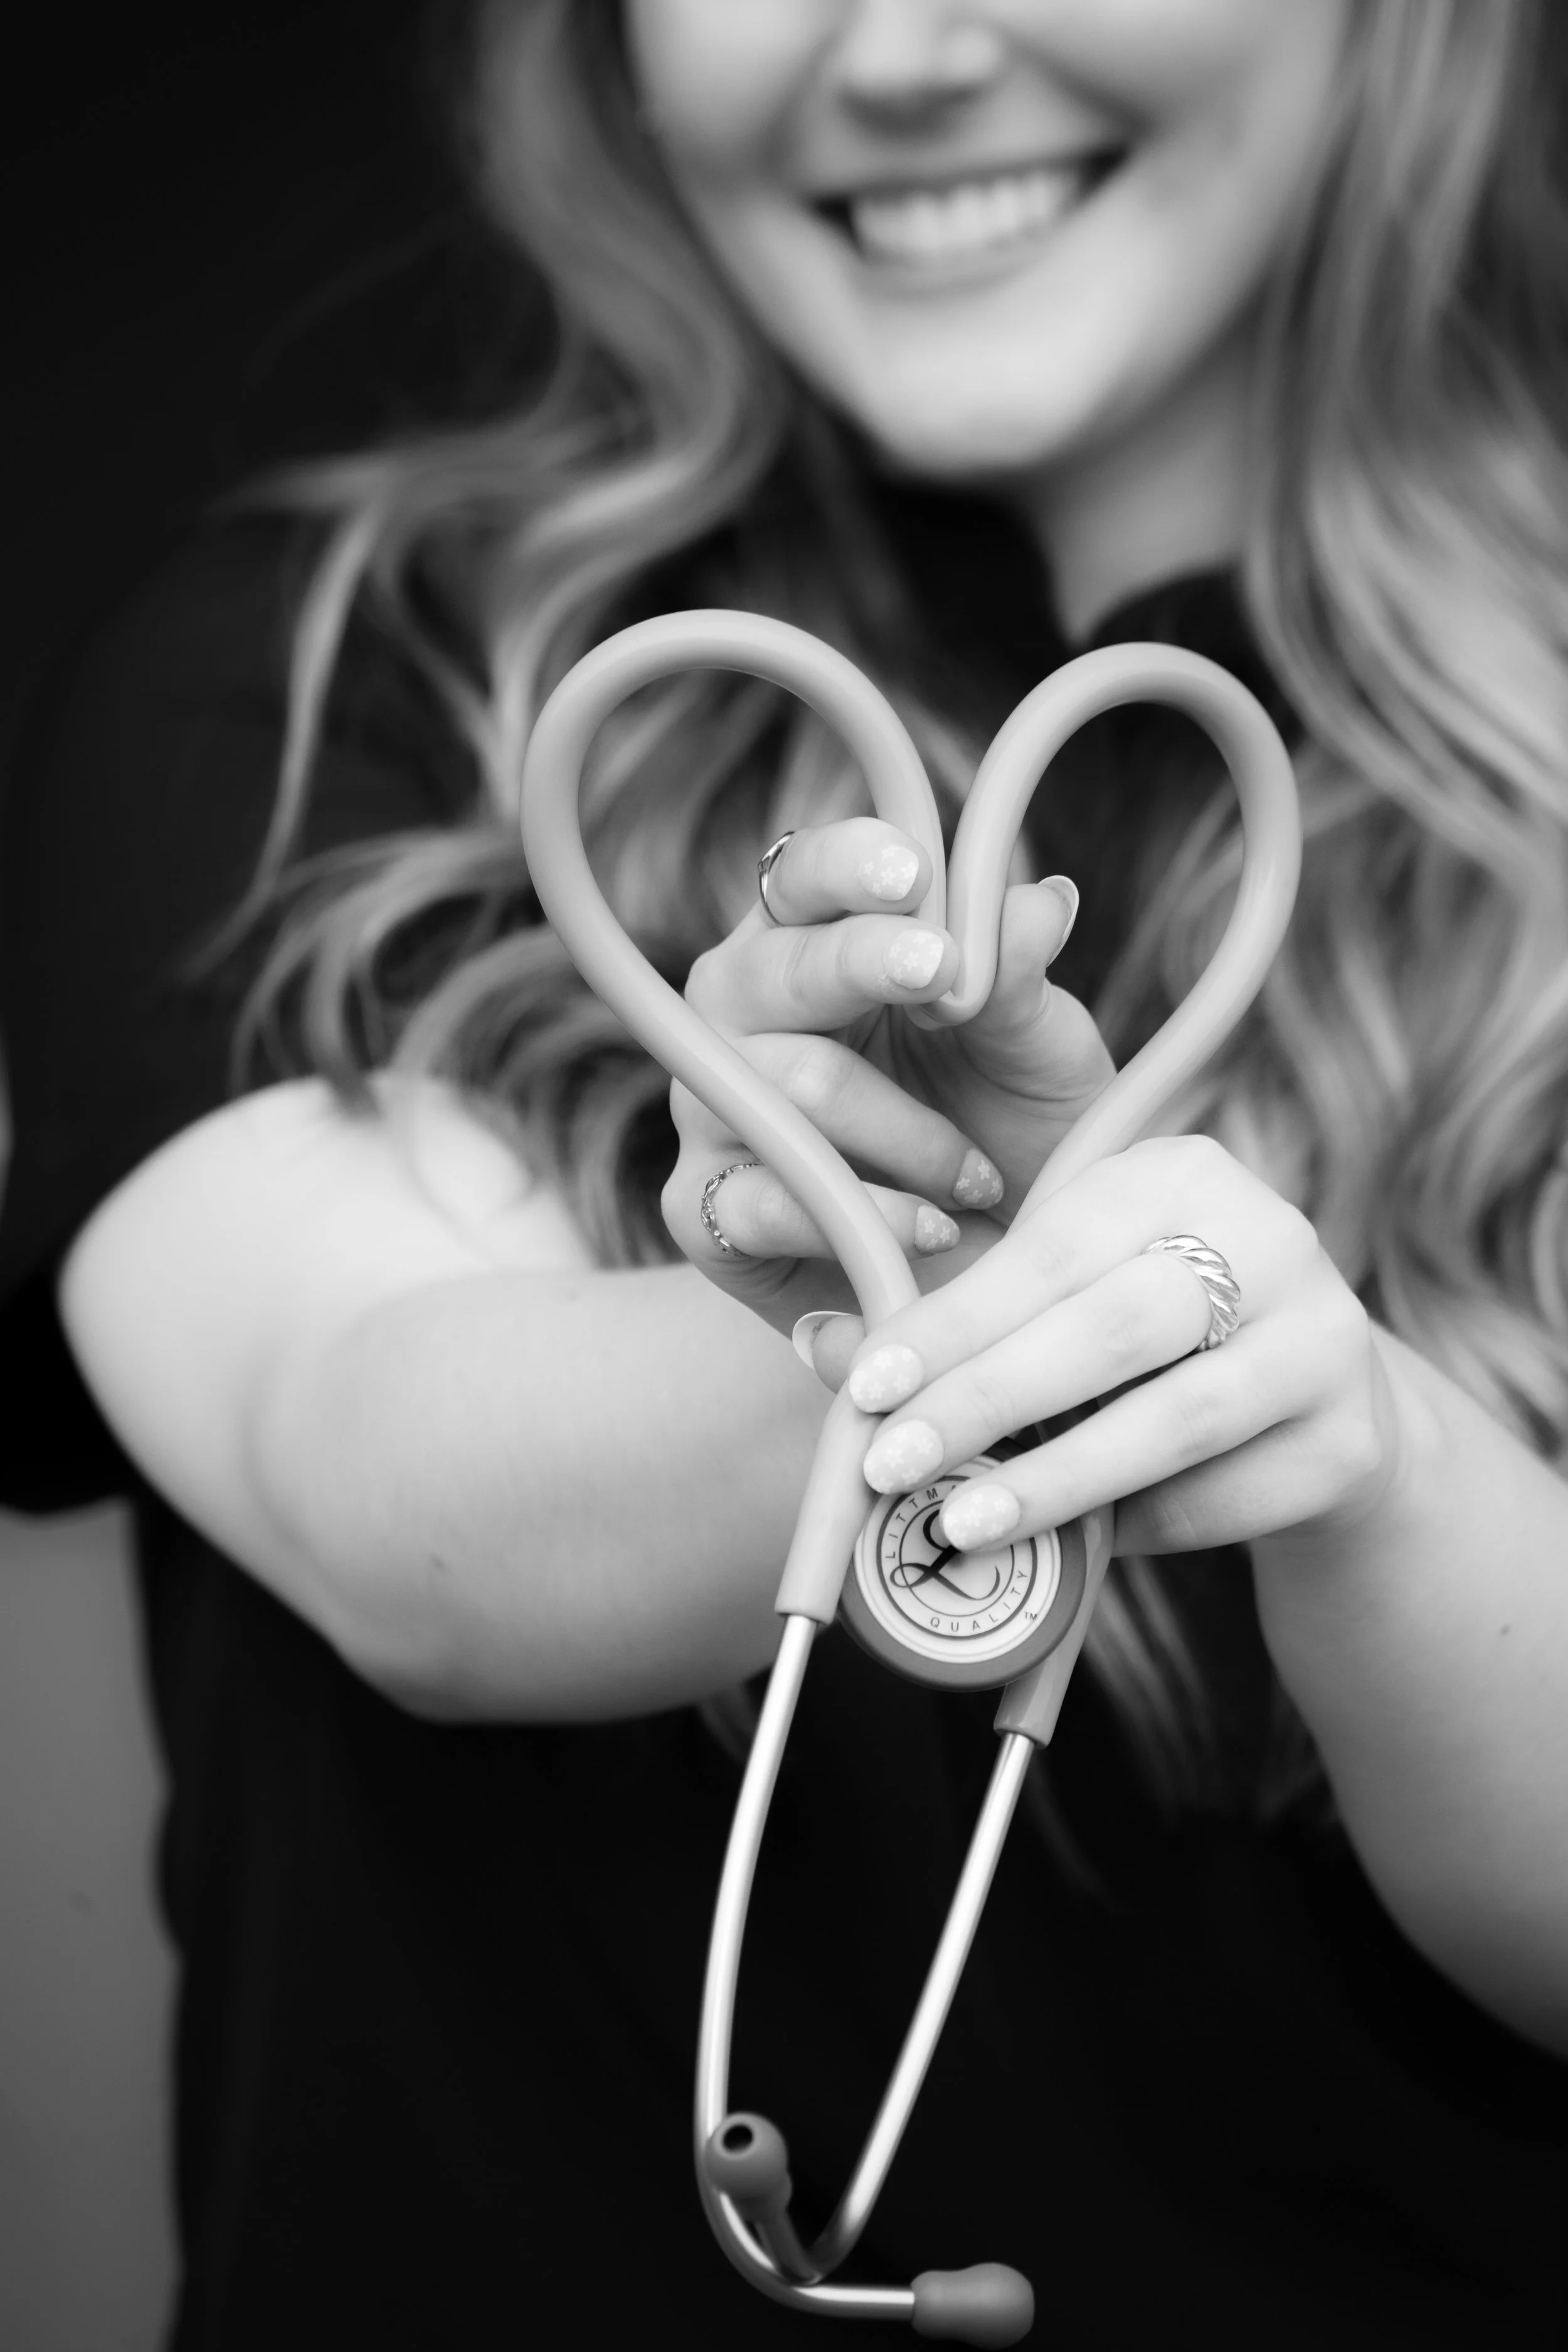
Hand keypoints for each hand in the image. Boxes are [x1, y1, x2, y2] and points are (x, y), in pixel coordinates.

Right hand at [661, 818, 1113, 1336]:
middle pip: (772, 969)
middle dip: (863, 965)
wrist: (1003, 1279)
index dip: (846, 867)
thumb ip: (1019, 976)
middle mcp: (742, 1016)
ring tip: (978, 1175)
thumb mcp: (1037, 1053)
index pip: (801, 878)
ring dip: (907, 1133)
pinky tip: (933, 1227)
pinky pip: (766, 1199)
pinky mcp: (705, 1212)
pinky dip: (867, 1214)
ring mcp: (713, 1111)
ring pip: (789, 1087)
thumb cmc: (1011, 1136)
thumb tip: (1043, 901)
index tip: (912, 873)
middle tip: (943, 975)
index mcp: (811, 945)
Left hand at [828, 1134, 1402, 1559]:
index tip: (865, 1386)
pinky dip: (1138, 1525)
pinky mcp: (1350, 1438)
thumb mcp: (1058, 1307)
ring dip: (1056, 1479)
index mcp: (1179, 1173)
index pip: (1049, 1248)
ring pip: (1174, 1418)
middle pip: (1111, 1326)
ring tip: (963, 1524)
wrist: (1320, 1409)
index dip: (952, 1322)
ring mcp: (1326, 1336)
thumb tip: (824, 1348)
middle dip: (988, 1401)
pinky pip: (1222, 1494)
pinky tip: (1075, 1546)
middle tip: (893, 1465)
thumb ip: (954, 1327)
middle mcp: (1269, 1234)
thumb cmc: (1148, 1347)